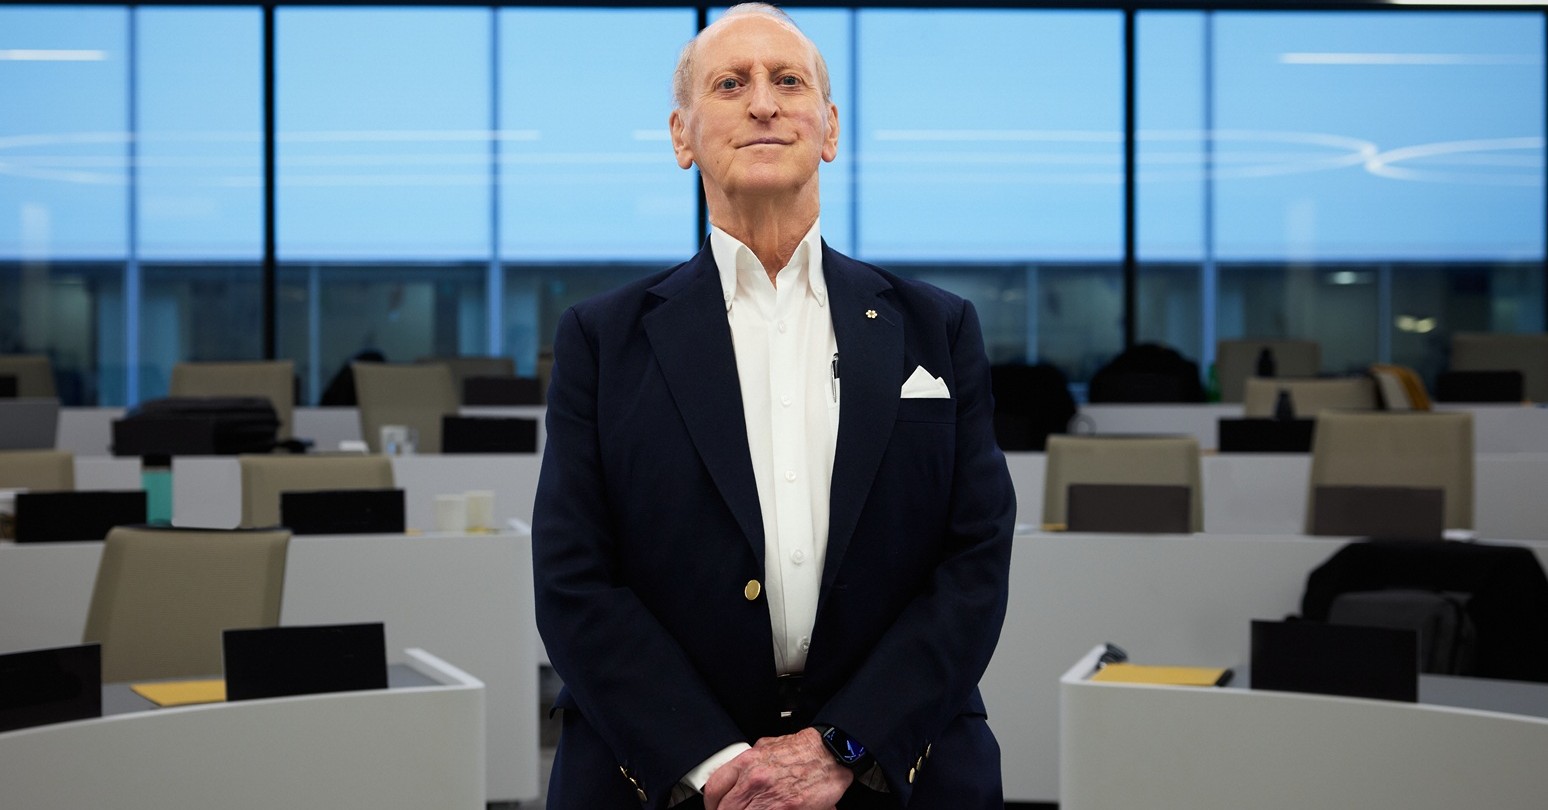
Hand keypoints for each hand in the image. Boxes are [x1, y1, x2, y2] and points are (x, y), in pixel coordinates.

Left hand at [703, 727, 853, 809]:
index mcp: (747, 762)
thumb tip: (737, 778)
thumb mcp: (766, 747)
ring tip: (755, 809)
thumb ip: (748, 764)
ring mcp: (769, 797)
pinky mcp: (786, 809)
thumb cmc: (804, 750)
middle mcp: (754, 779)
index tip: (715, 808)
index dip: (712, 804)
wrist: (830, 752)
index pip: (714, 789)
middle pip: (725, 809)